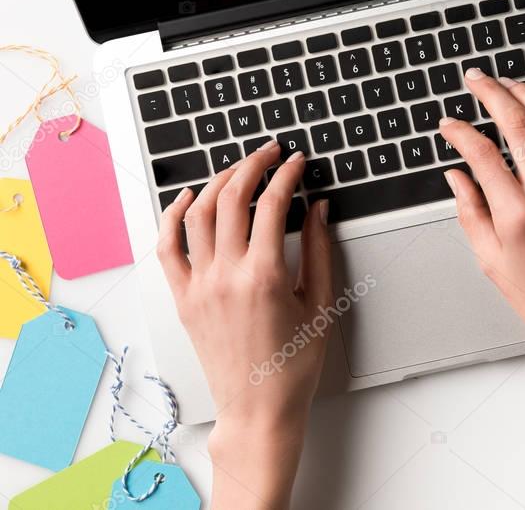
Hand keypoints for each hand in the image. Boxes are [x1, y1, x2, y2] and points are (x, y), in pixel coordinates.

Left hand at [158, 142, 333, 508]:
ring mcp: (199, 286)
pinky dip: (173, 216)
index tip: (297, 162)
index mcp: (264, 276)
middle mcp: (226, 276)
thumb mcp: (319, 304)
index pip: (272, 204)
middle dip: (253, 165)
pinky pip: (168, 248)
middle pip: (232, 198)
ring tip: (237, 169)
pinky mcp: (184, 299)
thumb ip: (318, 250)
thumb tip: (318, 209)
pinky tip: (186, 198)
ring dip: (218, 182)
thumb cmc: (294, 365)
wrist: (259, 409)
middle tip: (270, 152)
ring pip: (198, 214)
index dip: (287, 175)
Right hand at [439, 69, 524, 370]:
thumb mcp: (492, 263)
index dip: (459, 131)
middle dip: (491, 93)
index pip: (480, 153)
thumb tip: (456, 175)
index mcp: (515, 216)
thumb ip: (471, 213)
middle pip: (518, 124)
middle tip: (476, 79)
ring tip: (510, 82)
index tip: (449, 124)